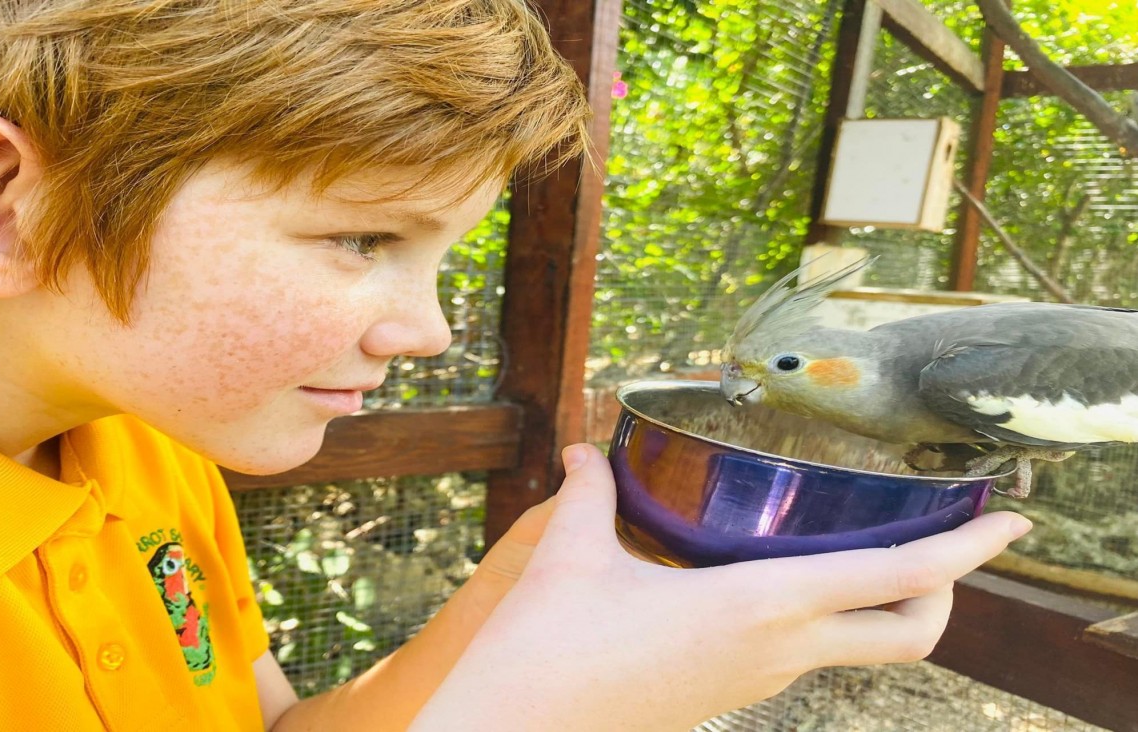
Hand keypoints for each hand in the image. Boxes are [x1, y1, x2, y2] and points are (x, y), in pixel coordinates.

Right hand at [413, 443, 1031, 730]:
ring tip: (866, 546)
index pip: (896, 580)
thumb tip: (585, 447)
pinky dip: (827, 617)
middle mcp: (777, 650)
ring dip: (886, 604)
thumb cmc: (549, 647)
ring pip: (859, 646)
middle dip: (944, 587)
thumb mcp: (571, 552)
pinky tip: (781, 582)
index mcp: (759, 606)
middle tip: (942, 536)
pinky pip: (807, 654)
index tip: (1010, 521)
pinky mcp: (729, 694)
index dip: (965, 550)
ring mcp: (757, 681)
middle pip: (908, 631)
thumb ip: (588, 491)